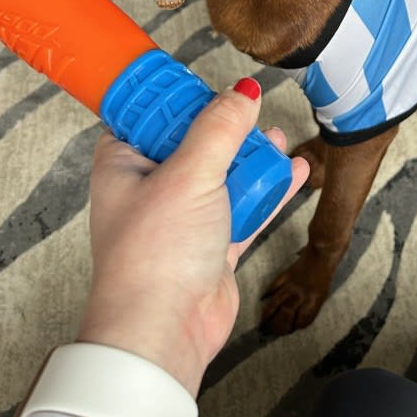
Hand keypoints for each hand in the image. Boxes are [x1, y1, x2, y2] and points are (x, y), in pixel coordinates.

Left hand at [77, 79, 308, 395]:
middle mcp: (150, 189)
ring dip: (252, 158)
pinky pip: (244, 208)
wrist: (164, 334)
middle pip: (194, 143)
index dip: (178, 99)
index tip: (209, 83)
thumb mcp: (191, 173)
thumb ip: (221, 127)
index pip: (149, 116)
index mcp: (124, 165)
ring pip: (222, 175)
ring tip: (277, 139)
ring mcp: (182, 219)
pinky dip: (267, 191)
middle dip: (227, 128)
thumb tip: (244, 90)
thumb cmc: (155, 256)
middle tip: (251, 111)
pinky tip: (292, 172)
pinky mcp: (211, 246)